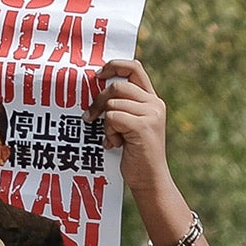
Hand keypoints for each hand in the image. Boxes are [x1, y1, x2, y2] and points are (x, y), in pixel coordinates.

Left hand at [90, 59, 170, 194]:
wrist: (150, 180)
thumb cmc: (135, 154)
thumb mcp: (130, 124)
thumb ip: (122, 105)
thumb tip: (96, 87)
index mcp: (152, 101)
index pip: (134, 68)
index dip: (114, 65)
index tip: (98, 75)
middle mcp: (155, 104)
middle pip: (117, 86)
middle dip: (99, 101)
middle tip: (91, 117)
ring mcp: (151, 115)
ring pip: (113, 103)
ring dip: (105, 122)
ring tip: (113, 138)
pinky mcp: (143, 126)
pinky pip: (113, 117)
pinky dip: (109, 132)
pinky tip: (116, 144)